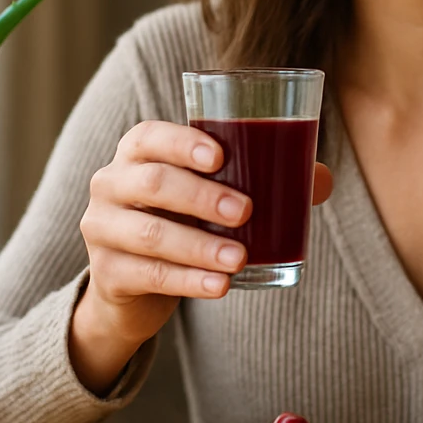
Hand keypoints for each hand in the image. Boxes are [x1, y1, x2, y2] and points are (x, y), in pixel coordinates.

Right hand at [70, 120, 332, 392]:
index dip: (183, 143)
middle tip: (246, 211)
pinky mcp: (108, 273)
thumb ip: (261, 181)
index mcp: (136, 153)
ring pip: (150, 233)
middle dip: (202, 196)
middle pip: (153, 182)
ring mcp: (102, 229)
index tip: (222, 157)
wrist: (133, 284)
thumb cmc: (182, 220)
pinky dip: (189, 281)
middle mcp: (110, 184)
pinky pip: (149, 276)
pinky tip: (221, 287)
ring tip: (240, 258)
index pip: (150, 136)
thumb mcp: (210, 196)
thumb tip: (320, 180)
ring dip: (200, 246)